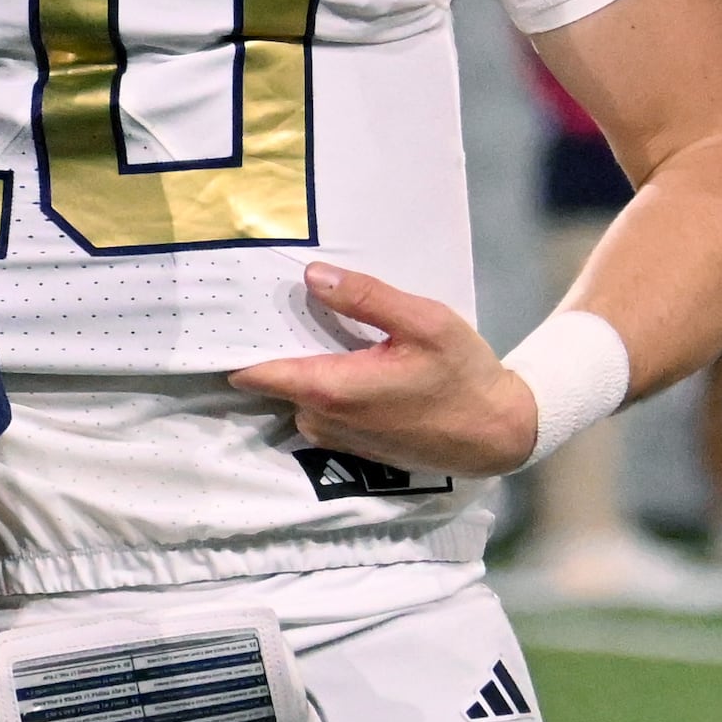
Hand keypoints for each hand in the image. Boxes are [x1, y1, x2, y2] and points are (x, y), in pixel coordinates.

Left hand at [227, 264, 539, 479]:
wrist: (496, 434)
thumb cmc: (461, 374)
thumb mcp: (422, 321)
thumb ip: (365, 298)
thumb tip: (311, 275)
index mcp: (332, 389)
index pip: (258, 372)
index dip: (238, 345)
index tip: (225, 316)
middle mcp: (324, 420)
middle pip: (274, 380)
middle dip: (273, 347)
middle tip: (273, 305)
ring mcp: (336, 438)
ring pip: (296, 395)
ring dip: (302, 367)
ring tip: (315, 327)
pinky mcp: (351, 446)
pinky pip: (316, 410)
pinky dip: (320, 386)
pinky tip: (345, 358)